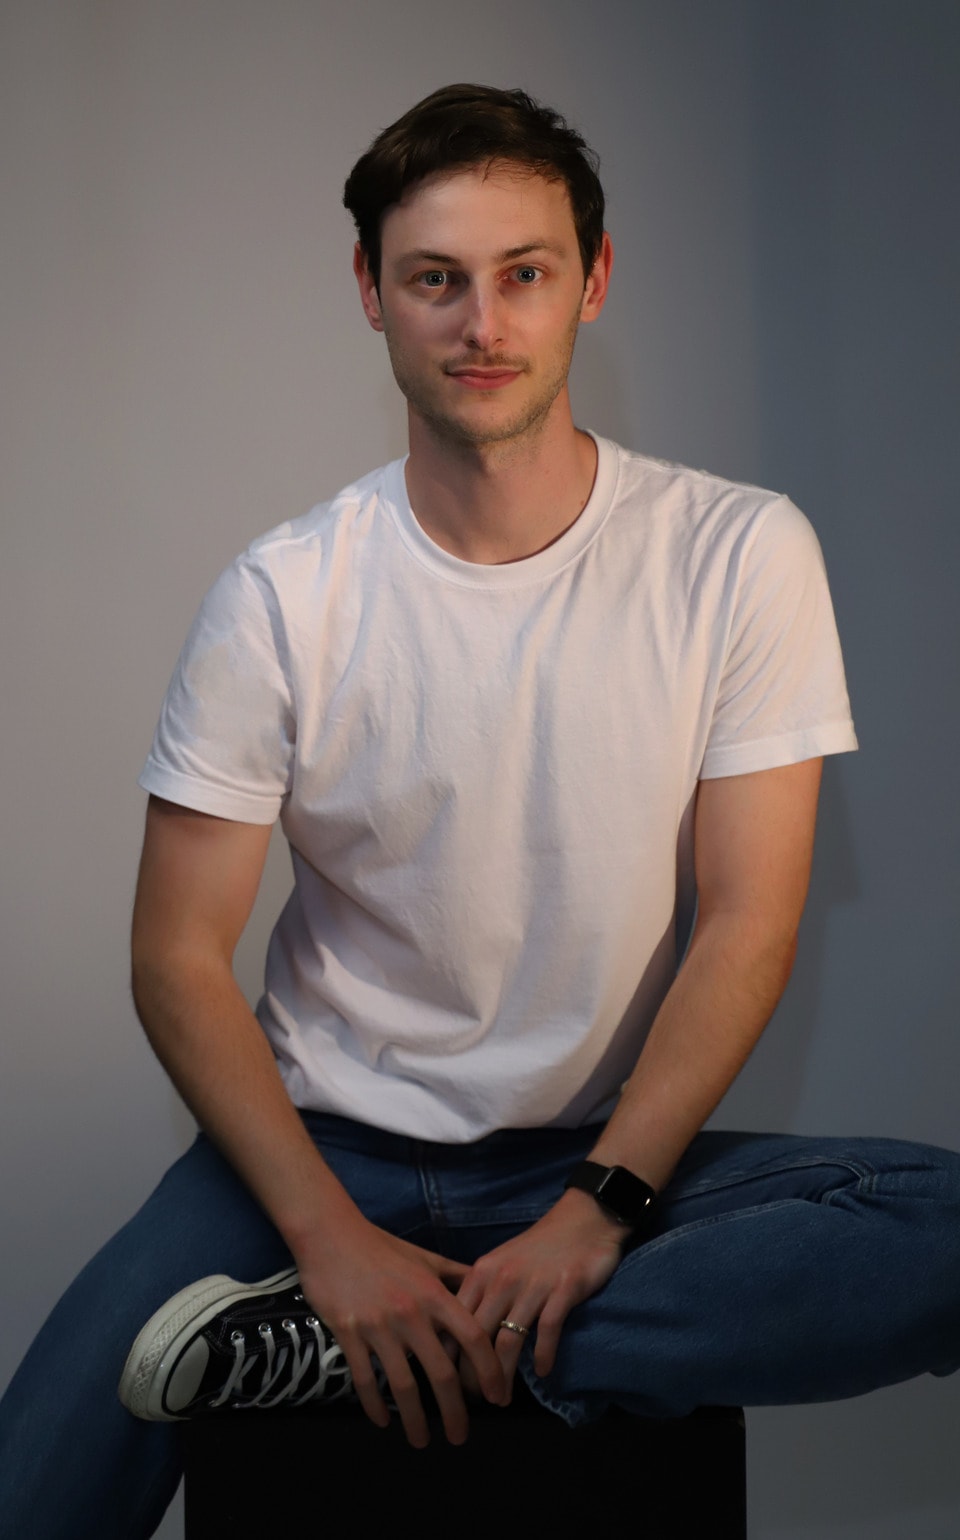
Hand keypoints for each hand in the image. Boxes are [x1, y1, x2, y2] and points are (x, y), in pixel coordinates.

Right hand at [295, 1217, 506, 1447]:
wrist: (331, 1236)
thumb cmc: (381, 1247)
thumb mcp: (424, 1258)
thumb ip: (454, 1275)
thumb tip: (482, 1286)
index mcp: (434, 1294)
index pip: (473, 1339)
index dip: (489, 1371)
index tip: (496, 1397)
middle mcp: (411, 1313)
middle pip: (442, 1373)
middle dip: (455, 1412)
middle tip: (460, 1436)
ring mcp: (379, 1325)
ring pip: (404, 1385)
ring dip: (415, 1420)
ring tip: (422, 1441)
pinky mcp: (349, 1333)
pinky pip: (365, 1379)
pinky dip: (375, 1405)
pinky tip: (382, 1421)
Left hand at [456, 1188, 628, 1396]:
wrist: (583, 1219)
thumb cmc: (538, 1248)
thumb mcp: (500, 1265)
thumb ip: (480, 1296)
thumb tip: (456, 1337)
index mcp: (481, 1273)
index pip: (454, 1323)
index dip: (449, 1357)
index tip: (448, 1384)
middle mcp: (502, 1279)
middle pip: (477, 1338)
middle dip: (472, 1376)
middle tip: (476, 1401)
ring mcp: (533, 1284)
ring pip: (508, 1341)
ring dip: (503, 1376)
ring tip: (502, 1398)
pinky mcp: (564, 1289)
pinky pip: (547, 1330)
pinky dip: (542, 1356)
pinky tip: (542, 1373)